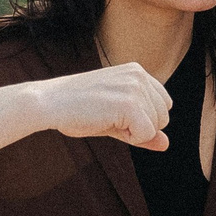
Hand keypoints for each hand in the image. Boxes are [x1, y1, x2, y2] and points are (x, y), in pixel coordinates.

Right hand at [30, 64, 170, 148]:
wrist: (48, 103)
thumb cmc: (78, 110)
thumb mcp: (117, 118)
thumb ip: (144, 129)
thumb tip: (166, 144)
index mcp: (138, 72)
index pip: (163, 105)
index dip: (143, 119)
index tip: (115, 114)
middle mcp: (140, 75)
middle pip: (163, 118)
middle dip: (140, 128)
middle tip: (108, 118)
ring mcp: (135, 88)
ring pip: (156, 127)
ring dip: (132, 132)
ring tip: (105, 117)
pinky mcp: (129, 103)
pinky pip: (146, 134)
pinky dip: (129, 138)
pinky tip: (106, 123)